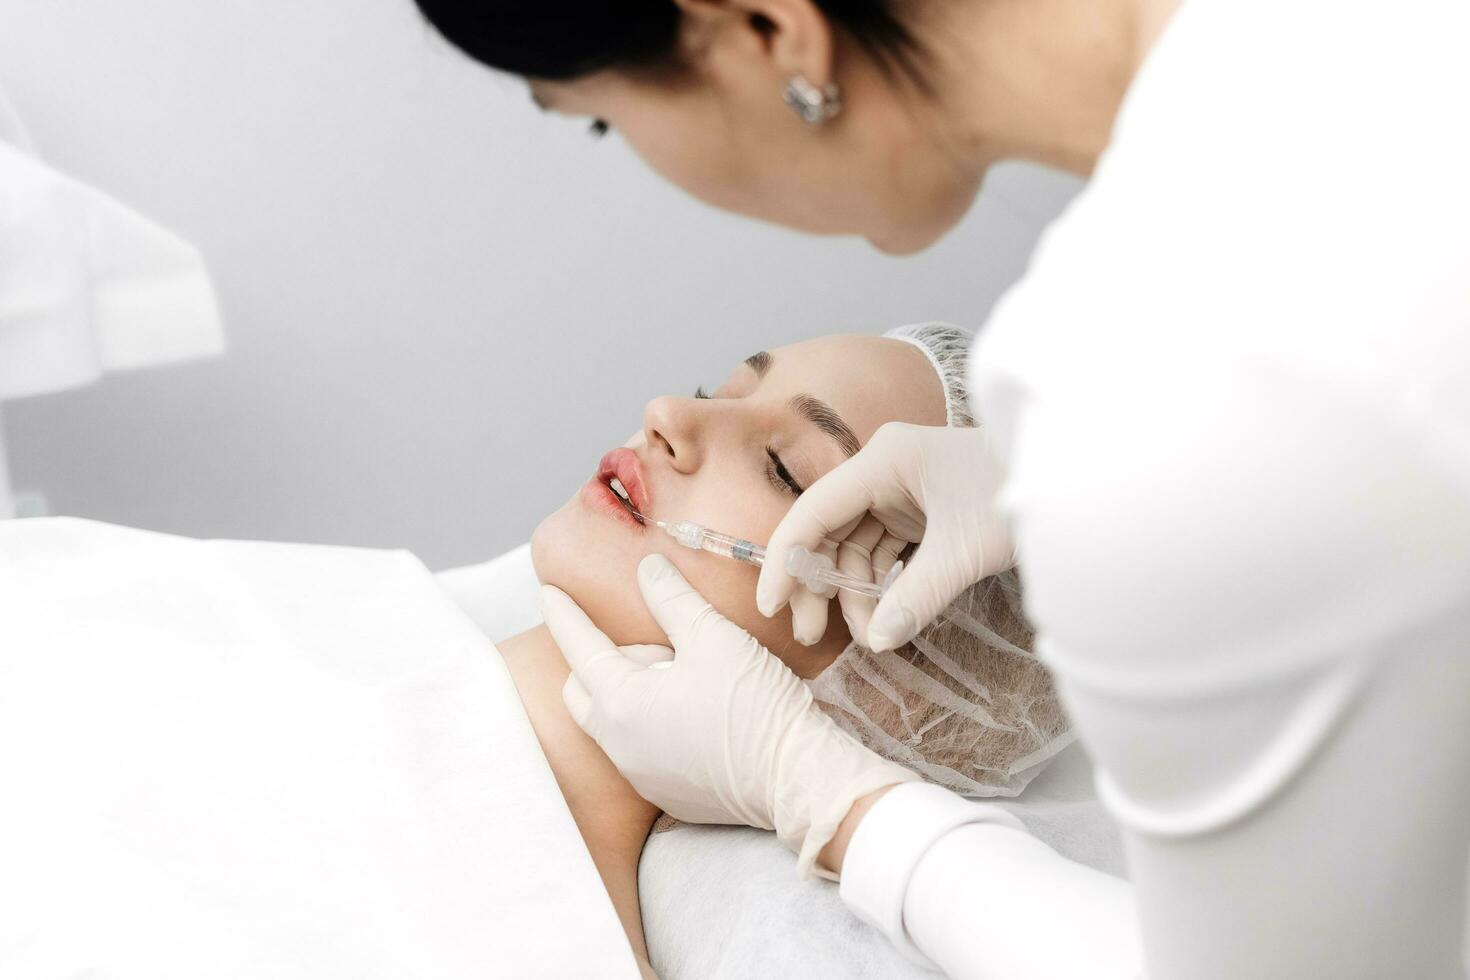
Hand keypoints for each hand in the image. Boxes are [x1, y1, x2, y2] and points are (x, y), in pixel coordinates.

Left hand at [541, 554, 917, 874]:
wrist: (798, 780)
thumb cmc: (755, 706)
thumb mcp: (713, 637)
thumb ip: (672, 599)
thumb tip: (648, 569)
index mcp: (621, 703)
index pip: (579, 647)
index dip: (564, 614)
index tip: (547, 593)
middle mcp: (619, 746)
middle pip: (585, 690)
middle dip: (601, 659)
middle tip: (654, 642)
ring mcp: (642, 776)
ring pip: (613, 722)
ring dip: (631, 691)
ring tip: (684, 675)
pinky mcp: (669, 795)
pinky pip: (641, 749)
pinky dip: (652, 722)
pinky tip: (696, 712)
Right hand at [757, 421, 1013, 651]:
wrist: (1067, 477)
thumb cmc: (1017, 496)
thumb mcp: (966, 550)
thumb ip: (918, 596)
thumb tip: (879, 642)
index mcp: (884, 459)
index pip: (814, 511)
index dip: (786, 560)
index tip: (771, 606)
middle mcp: (882, 469)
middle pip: (828, 531)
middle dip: (820, 584)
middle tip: (813, 635)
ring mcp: (900, 489)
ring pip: (854, 545)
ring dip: (853, 592)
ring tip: (867, 637)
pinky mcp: (918, 509)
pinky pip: (881, 549)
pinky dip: (880, 583)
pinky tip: (883, 617)